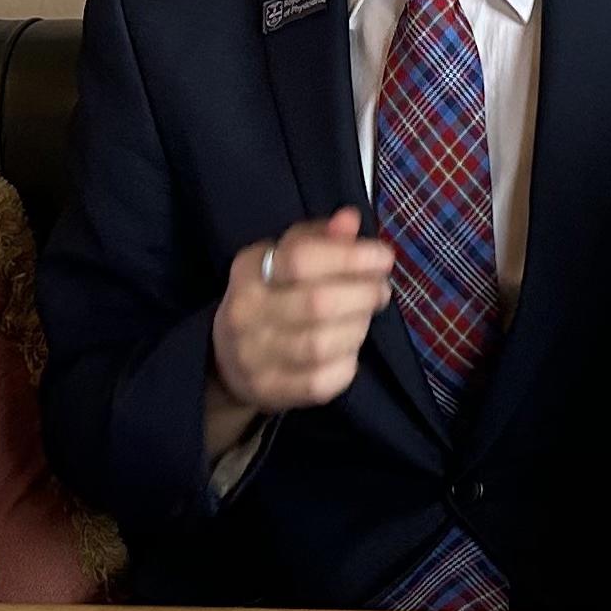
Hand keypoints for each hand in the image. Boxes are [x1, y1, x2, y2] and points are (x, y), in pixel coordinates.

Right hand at [210, 208, 396, 420]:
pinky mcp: (270, 390)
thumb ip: (318, 238)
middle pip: (318, 303)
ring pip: (322, 344)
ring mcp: (255, 356)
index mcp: (250, 270)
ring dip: (357, 328)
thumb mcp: (284, 259)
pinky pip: (322, 381)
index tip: (383, 257)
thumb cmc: (269, 297)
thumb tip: (350, 220)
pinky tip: (348, 350)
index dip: (350, 257)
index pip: (301, 259)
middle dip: (363, 294)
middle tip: (379, 290)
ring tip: (363, 317)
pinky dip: (346, 365)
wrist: (227, 360)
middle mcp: (246, 312)